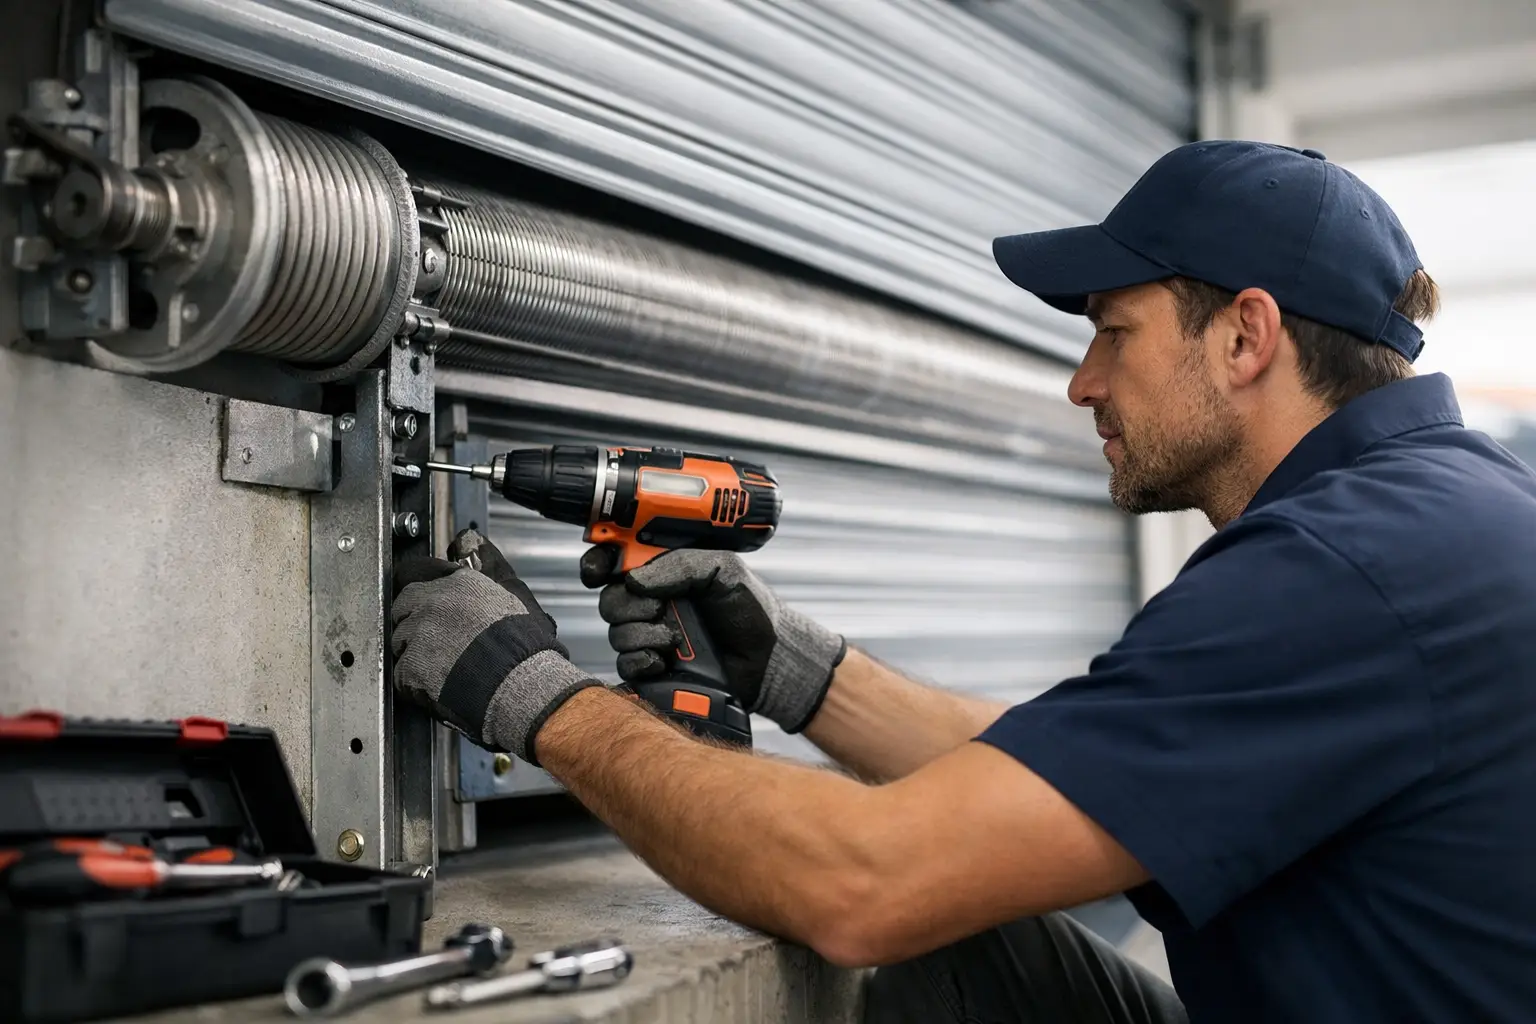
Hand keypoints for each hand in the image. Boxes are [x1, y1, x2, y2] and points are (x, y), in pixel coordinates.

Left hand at [392, 529, 599, 763]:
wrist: (520, 685)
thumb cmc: (523, 644)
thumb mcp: (512, 592)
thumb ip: (488, 562)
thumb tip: (470, 540)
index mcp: (456, 583)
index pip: (418, 578)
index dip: (424, 598)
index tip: (431, 611)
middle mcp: (431, 603)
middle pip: (403, 608)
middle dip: (414, 623)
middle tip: (438, 641)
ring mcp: (418, 636)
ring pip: (400, 642)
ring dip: (414, 653)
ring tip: (442, 665)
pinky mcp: (410, 668)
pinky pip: (401, 675)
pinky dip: (415, 682)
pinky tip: (439, 684)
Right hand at [580, 546, 845, 732]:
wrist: (769, 660)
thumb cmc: (752, 612)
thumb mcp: (724, 571)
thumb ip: (681, 565)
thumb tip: (635, 578)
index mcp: (665, 573)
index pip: (617, 562)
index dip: (600, 564)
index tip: (600, 570)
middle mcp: (652, 603)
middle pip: (609, 599)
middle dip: (629, 604)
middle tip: (660, 607)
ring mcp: (650, 636)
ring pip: (615, 632)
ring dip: (642, 634)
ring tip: (676, 638)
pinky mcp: (651, 668)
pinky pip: (624, 664)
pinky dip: (642, 660)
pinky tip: (665, 659)